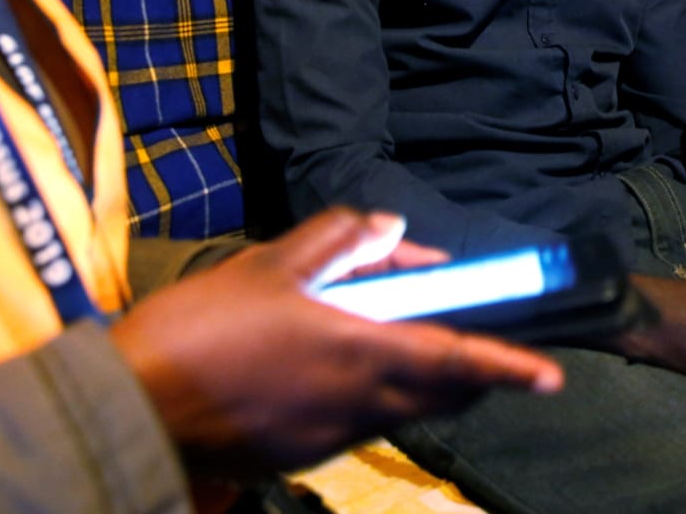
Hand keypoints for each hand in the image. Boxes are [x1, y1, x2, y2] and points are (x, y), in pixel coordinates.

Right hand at [110, 208, 562, 477]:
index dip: (507, 366)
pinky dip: (367, 393)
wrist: (134, 409)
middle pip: (438, 392)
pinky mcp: (298, 457)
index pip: (454, 360)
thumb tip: (390, 228)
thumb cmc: (201, 329)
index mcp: (357, 354)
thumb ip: (336, 240)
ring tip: (380, 328)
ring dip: (412, 374)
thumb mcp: (267, 264)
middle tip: (461, 329)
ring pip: (399, 408)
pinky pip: (356, 423)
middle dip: (464, 366)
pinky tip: (326, 362)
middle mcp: (357, 405)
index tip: (550, 375)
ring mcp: (328, 439)